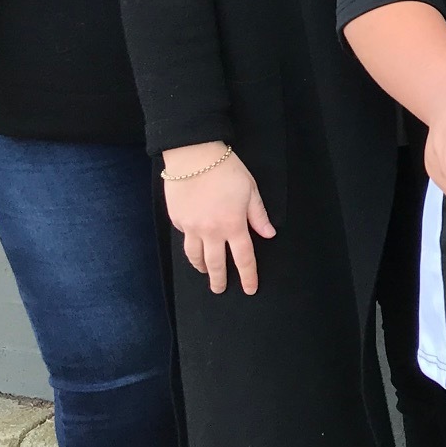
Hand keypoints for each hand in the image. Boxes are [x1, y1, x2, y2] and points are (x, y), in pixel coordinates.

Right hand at [162, 143, 274, 295]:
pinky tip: (195, 242)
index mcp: (233, 225)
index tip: (249, 289)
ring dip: (201, 267)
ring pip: (195, 256)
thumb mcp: (250, 190)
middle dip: (219, 280)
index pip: (243, 258)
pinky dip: (191, 243)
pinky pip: (185, 238)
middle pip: (216, 264)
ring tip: (205, 271)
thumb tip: (269, 234)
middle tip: (220, 290)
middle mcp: (211, 231)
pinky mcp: (177, 220)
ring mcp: (191, 227)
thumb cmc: (227, 170)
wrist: (194, 156)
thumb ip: (258, 215)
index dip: (248, 276)